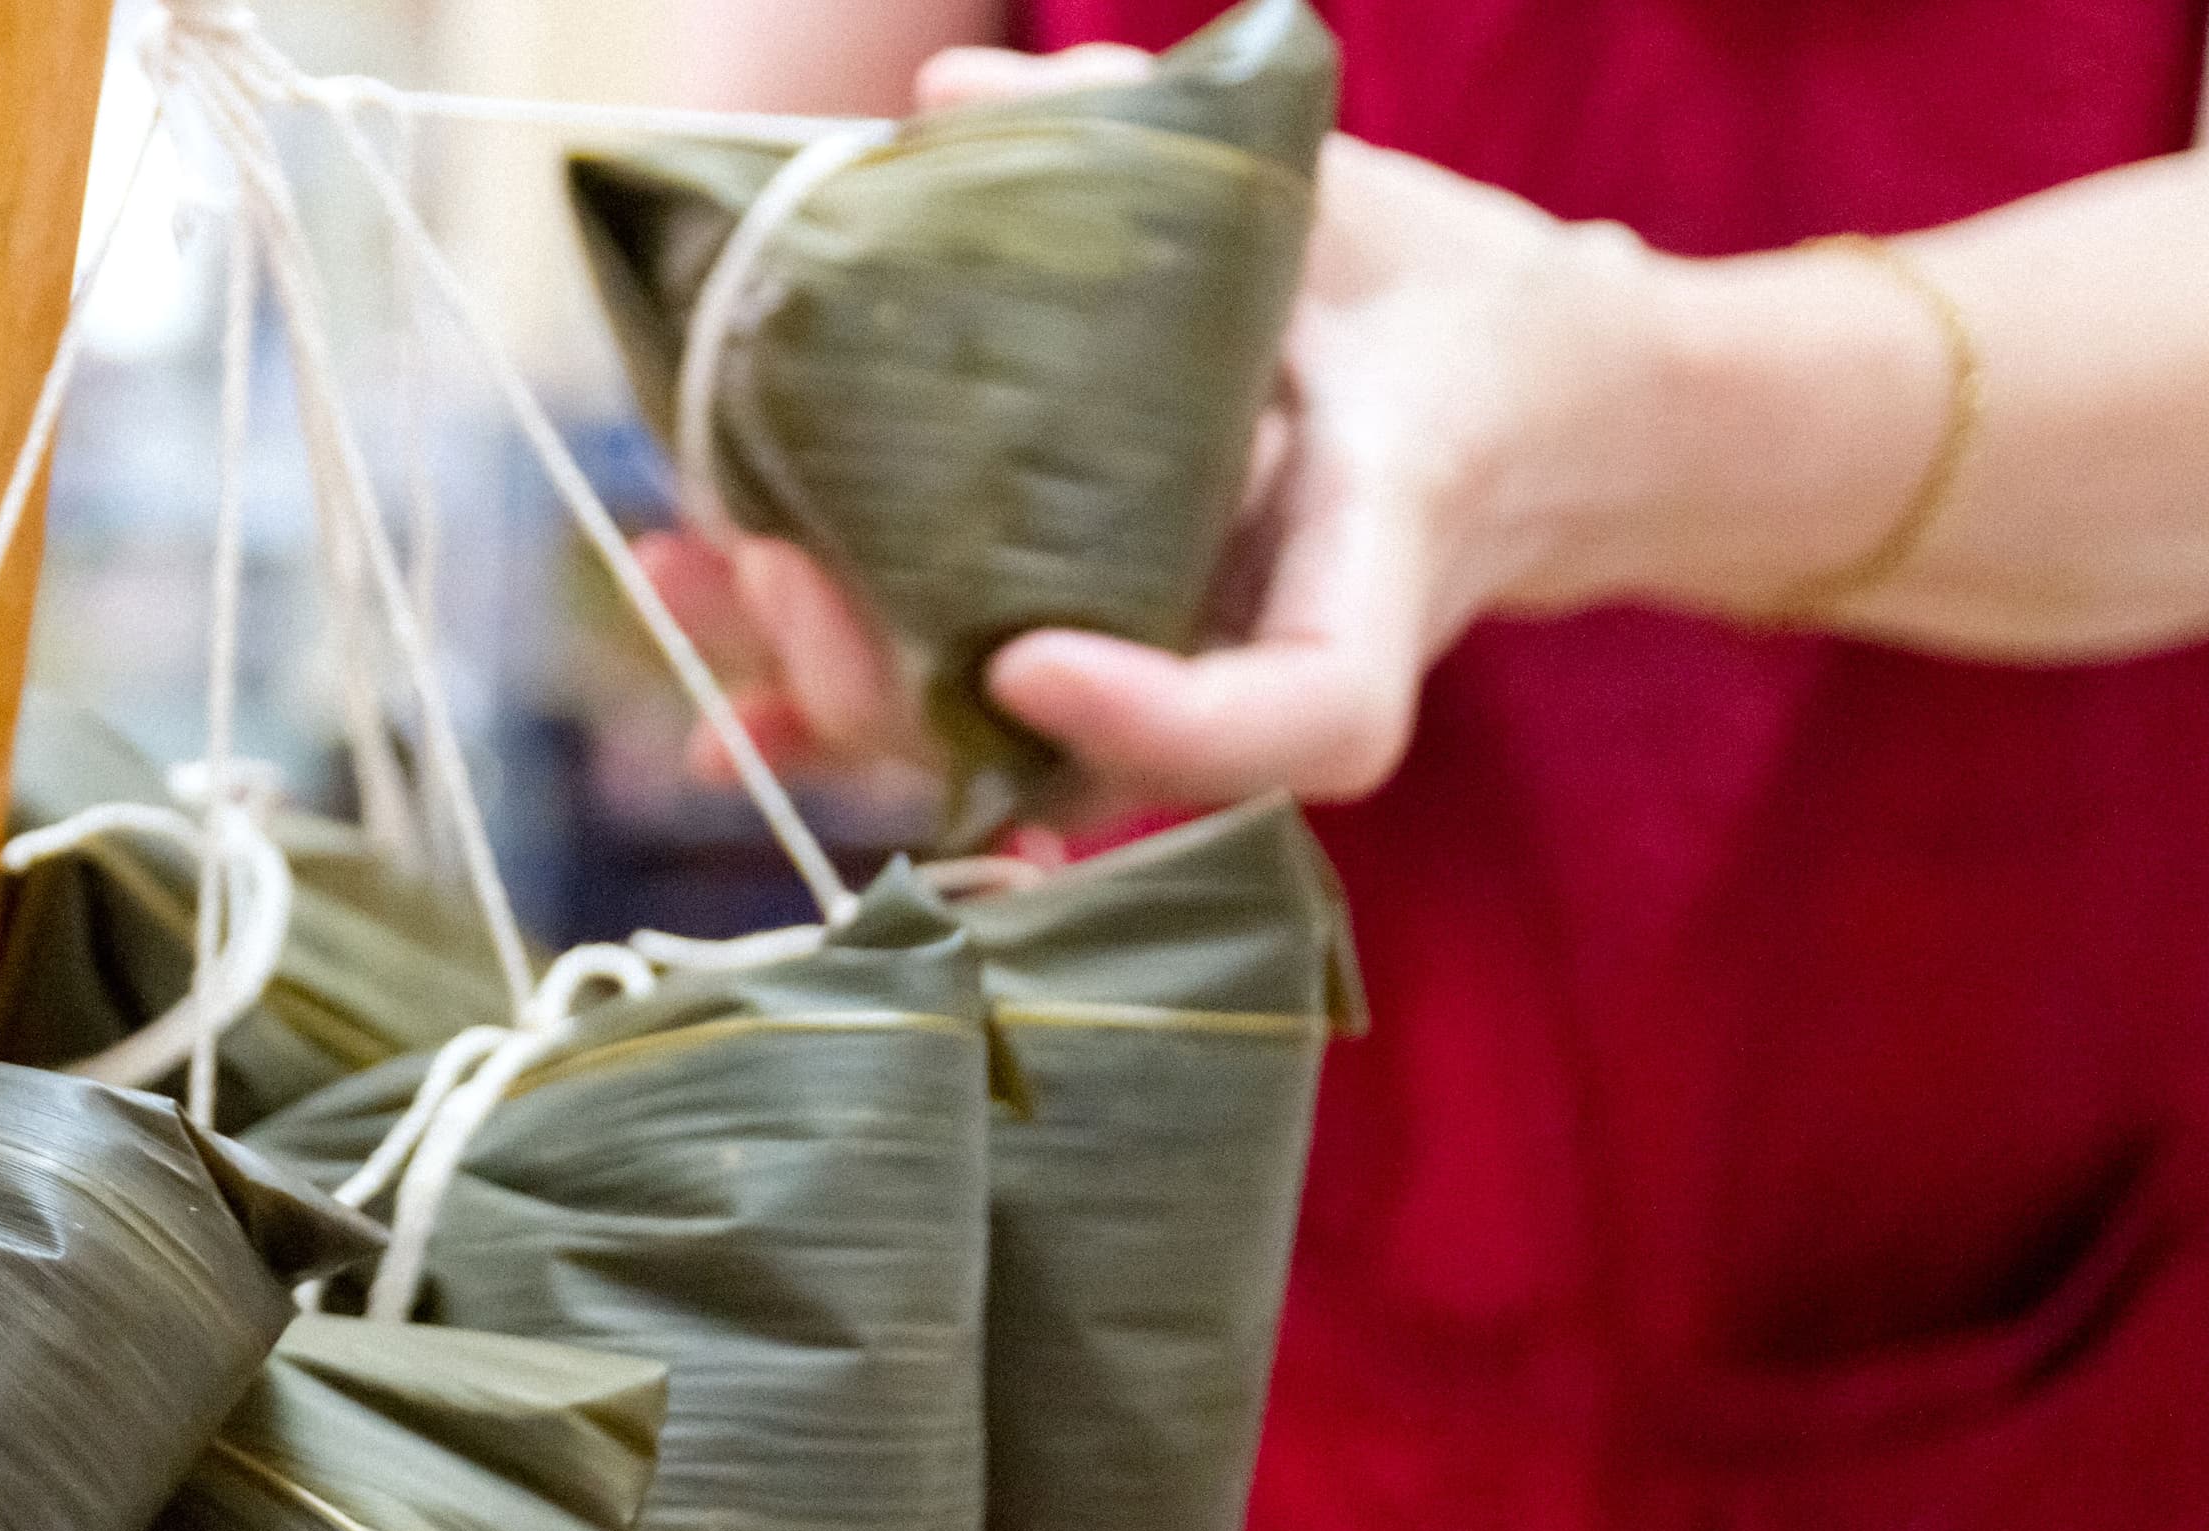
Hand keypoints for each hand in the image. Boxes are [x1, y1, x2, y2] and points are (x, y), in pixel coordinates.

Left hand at [650, 43, 1656, 823]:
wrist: (1513, 410)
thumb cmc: (1446, 324)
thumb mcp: (1358, 215)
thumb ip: (1175, 149)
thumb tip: (960, 93)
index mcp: (1366, 583)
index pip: (1296, 717)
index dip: (1155, 717)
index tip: (1021, 660)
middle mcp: (1250, 675)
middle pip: (1067, 760)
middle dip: (888, 681)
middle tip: (777, 558)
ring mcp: (1167, 696)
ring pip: (983, 754)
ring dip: (816, 688)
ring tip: (696, 577)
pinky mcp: (1102, 682)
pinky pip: (959, 730)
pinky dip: (835, 718)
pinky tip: (717, 726)